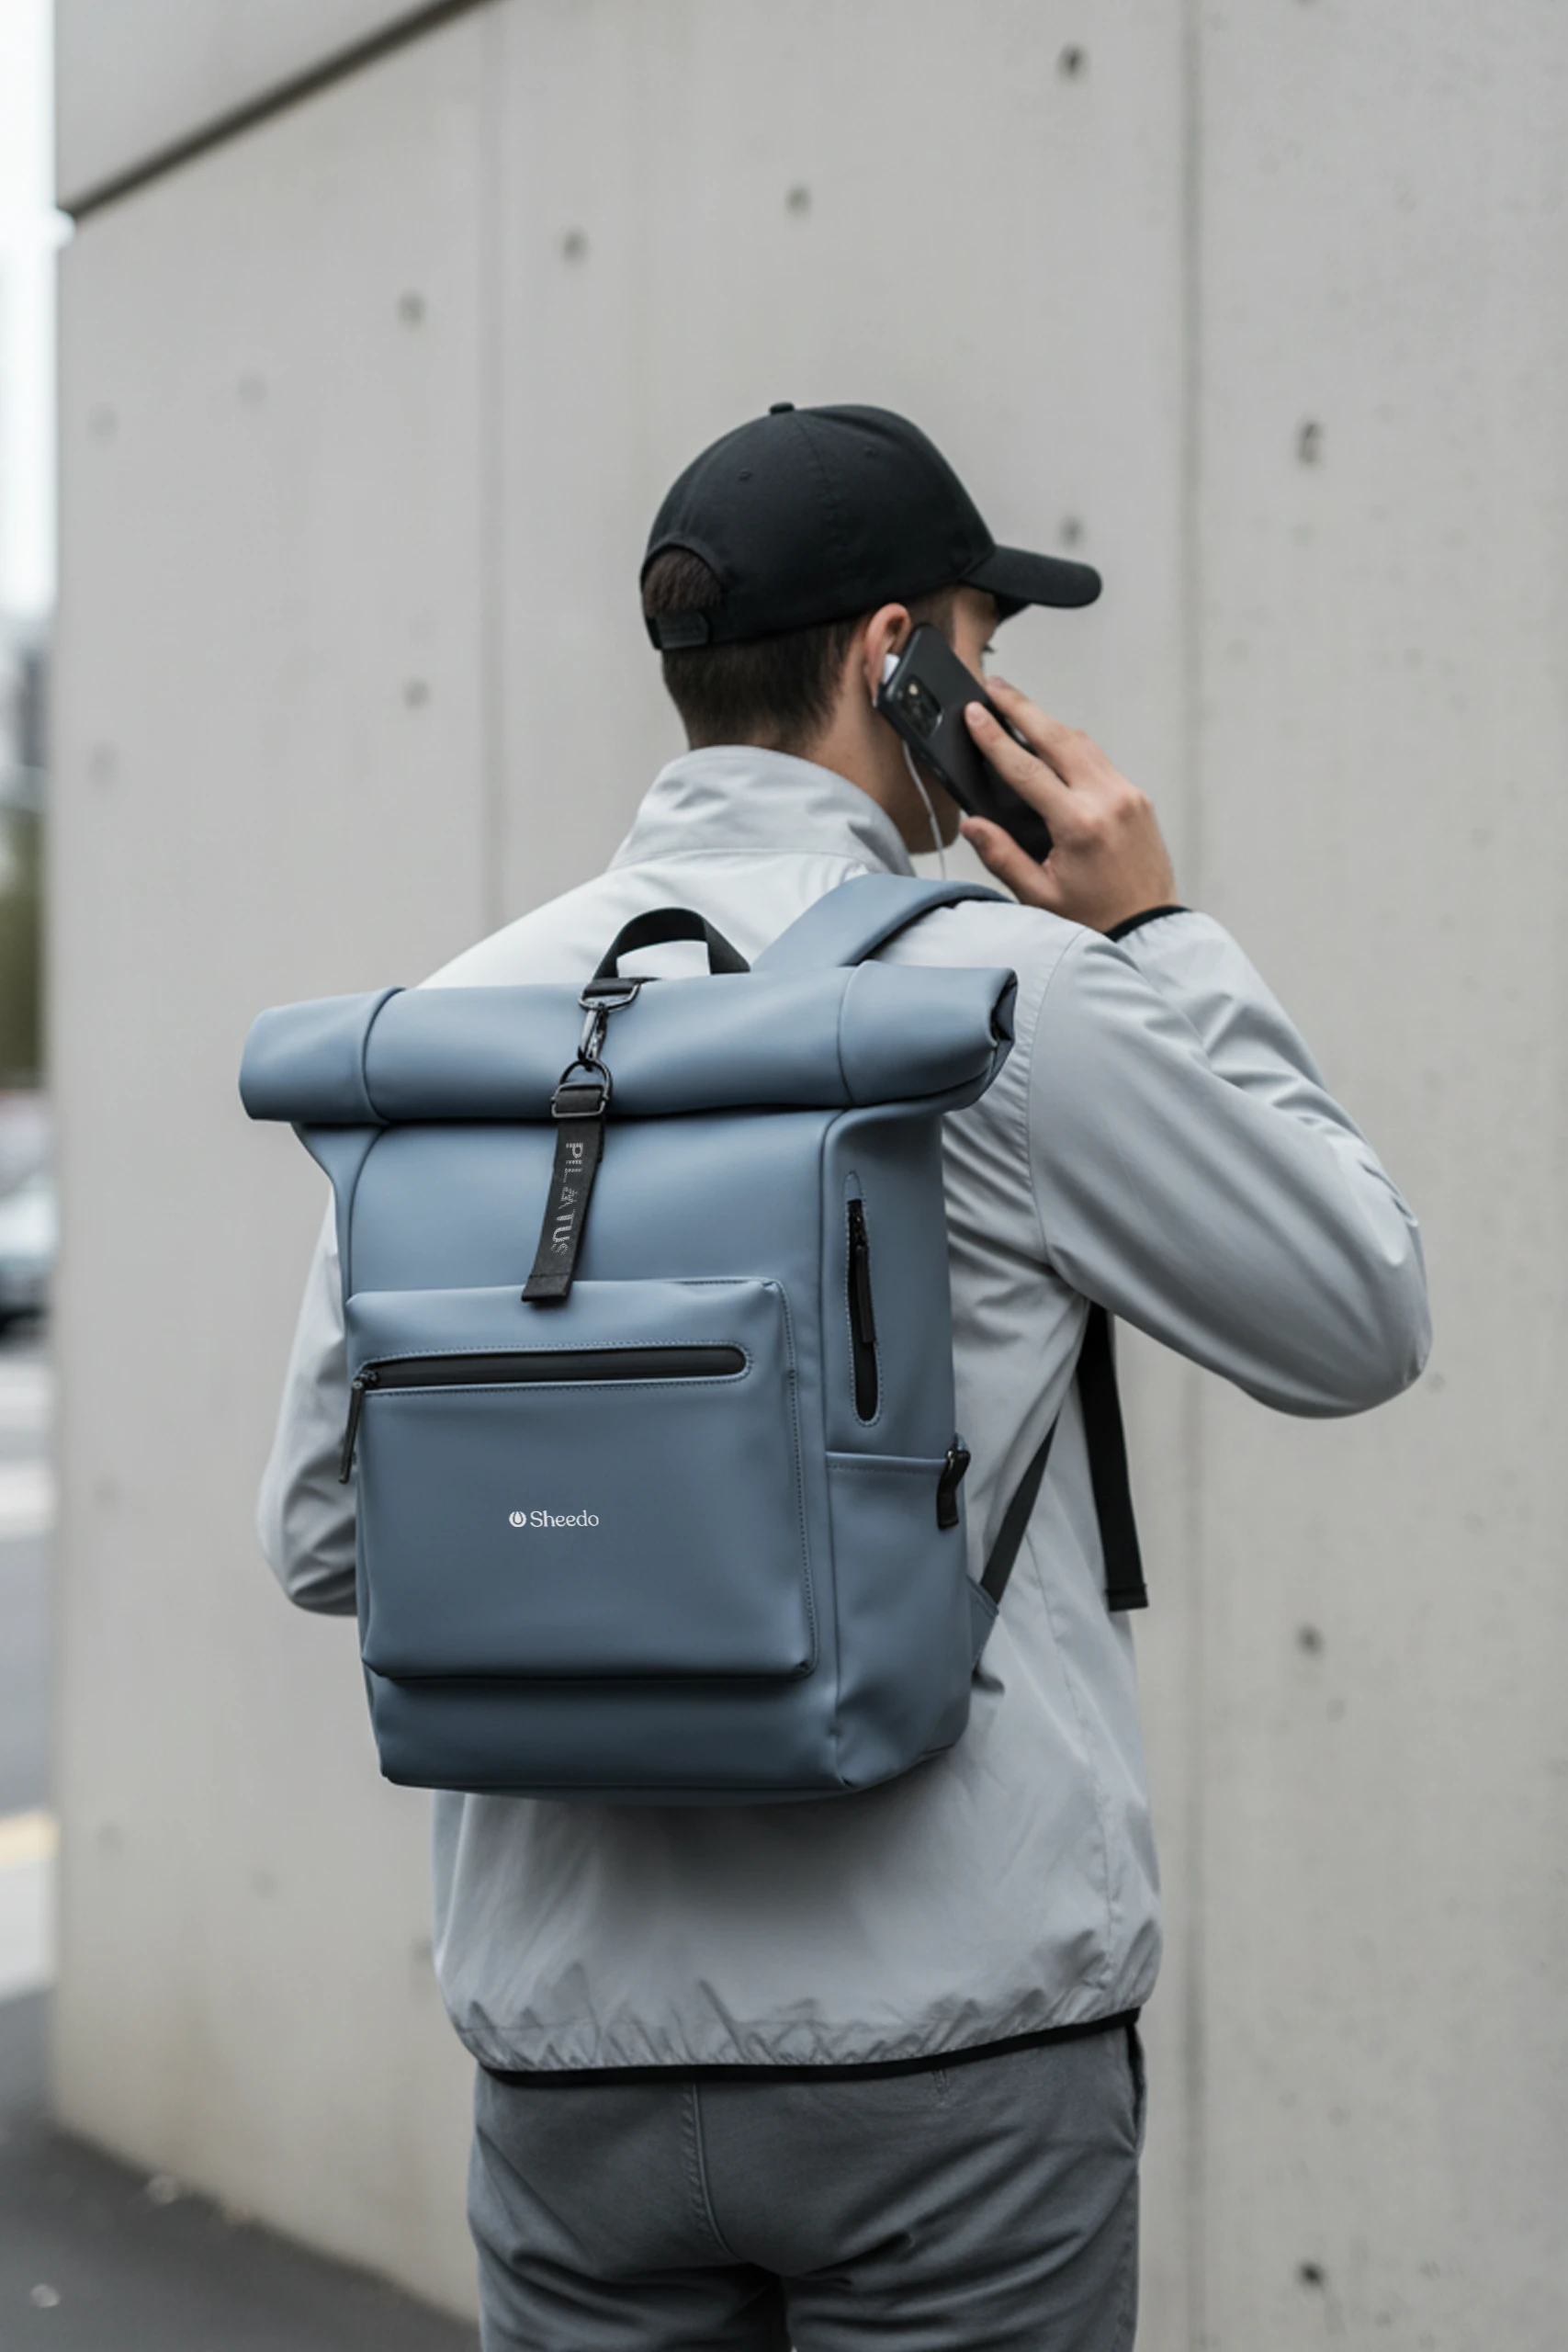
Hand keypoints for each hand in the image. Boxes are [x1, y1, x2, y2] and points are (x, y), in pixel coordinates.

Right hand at [960, 680, 1177, 933]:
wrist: (1149, 930)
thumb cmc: (1095, 919)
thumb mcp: (1039, 896)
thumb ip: (1002, 856)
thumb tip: (972, 823)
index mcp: (1079, 824)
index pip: (1027, 769)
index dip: (995, 739)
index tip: (974, 713)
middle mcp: (1107, 800)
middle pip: (1057, 738)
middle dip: (1022, 708)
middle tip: (994, 687)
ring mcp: (1127, 795)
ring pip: (1081, 742)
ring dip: (1047, 722)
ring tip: (1017, 707)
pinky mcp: (1138, 798)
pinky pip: (1099, 760)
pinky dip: (1071, 745)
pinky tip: (1050, 742)